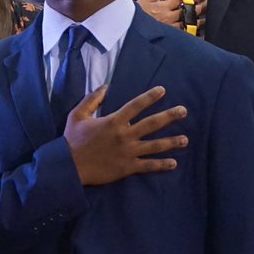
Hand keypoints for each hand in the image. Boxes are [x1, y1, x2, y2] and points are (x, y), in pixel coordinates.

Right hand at [64, 86, 185, 185]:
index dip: (150, 97)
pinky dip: (161, 165)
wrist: (69, 166)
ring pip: (155, 145)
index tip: (163, 90)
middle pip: (152, 124)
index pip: (136, 105)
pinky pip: (148, 165)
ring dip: (171, 142)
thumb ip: (92, 99)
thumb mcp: (78, 115)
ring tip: (185, 139)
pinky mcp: (128, 167)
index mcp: (114, 121)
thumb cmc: (72, 139)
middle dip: (170, 116)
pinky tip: (173, 163)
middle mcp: (125, 135)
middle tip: (184, 111)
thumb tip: (105, 86)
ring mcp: (128, 152)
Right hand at [136, 0, 206, 31]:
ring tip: (203, 21)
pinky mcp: (167, 36)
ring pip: (186, 24)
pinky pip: (181, 35)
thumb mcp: (143, 1)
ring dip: (196, 22)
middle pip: (187, 11)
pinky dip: (189, 34)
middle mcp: (168, 17)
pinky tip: (196, 35)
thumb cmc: (135, 15)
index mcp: (163, 7)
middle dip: (198, 8)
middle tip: (205, 5)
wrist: (129, 27)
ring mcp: (168, 27)